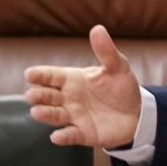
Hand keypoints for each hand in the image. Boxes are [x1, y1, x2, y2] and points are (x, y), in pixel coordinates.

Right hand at [24, 25, 140, 147]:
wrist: (137, 112)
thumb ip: (105, 51)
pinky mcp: (83, 133)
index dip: (40, 75)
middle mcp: (68, 98)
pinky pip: (70, 135)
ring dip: (45, 114)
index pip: (52, 76)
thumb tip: (97, 28)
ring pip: (54, 116)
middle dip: (38, 95)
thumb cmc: (121, 87)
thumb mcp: (117, 66)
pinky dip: (63, 136)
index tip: (29, 74)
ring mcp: (74, 116)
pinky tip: (57, 136)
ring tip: (37, 112)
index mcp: (73, 79)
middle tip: (31, 95)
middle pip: (48, 96)